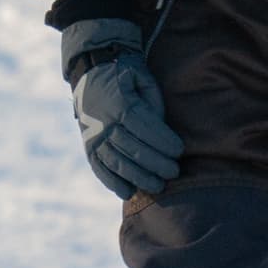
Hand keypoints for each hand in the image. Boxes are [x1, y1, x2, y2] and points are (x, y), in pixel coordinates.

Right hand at [62, 19, 183, 198]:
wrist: (90, 75)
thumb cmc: (125, 77)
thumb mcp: (140, 77)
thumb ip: (152, 99)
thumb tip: (162, 125)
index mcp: (119, 102)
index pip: (142, 126)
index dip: (162, 140)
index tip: (179, 151)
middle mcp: (103, 122)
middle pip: (132, 147)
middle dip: (155, 162)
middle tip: (174, 171)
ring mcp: (93, 136)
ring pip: (116, 161)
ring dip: (138, 177)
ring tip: (158, 186)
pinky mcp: (88, 147)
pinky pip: (99, 168)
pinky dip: (112, 182)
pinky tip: (128, 192)